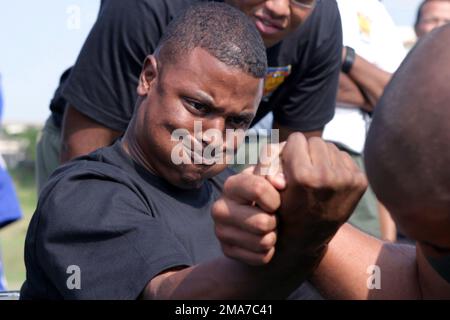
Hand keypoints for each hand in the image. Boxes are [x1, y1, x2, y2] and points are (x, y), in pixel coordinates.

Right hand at [212, 168, 281, 265]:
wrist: (264, 222)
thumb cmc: (271, 194)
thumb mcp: (275, 179)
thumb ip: (279, 173)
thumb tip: (279, 183)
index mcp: (231, 185)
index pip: (258, 190)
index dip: (275, 199)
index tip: (276, 201)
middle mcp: (219, 208)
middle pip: (262, 222)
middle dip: (275, 221)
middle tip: (272, 217)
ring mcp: (220, 231)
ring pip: (263, 242)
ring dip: (273, 237)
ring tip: (268, 228)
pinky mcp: (227, 251)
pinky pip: (260, 258)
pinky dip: (268, 252)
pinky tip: (262, 241)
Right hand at [277, 133, 367, 254]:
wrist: (308, 237)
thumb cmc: (283, 207)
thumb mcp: (269, 183)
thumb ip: (273, 157)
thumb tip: (290, 143)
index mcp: (303, 177)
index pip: (296, 138)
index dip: (289, 150)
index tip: (288, 164)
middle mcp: (327, 177)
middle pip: (315, 140)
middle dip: (306, 151)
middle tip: (302, 169)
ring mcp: (347, 180)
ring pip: (330, 146)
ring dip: (321, 157)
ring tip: (314, 176)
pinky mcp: (360, 181)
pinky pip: (343, 156)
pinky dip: (334, 164)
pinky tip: (328, 181)